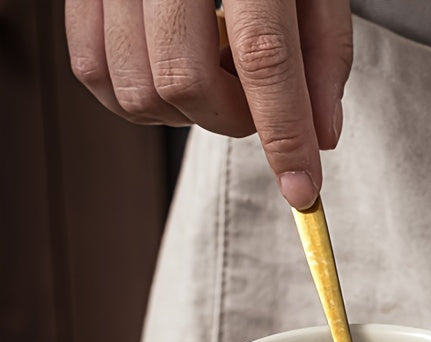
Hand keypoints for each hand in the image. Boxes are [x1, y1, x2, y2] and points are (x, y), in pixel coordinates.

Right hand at [64, 0, 352, 208]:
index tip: (302, 189)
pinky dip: (141, 98)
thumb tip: (323, 135)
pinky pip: (94, 72)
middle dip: (232, 119)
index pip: (264, 57)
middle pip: (187, 81)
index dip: (285, 135)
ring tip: (216, 70)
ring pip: (138, 89)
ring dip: (189, 110)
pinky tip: (176, 72)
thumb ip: (325, 51)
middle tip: (255, 102)